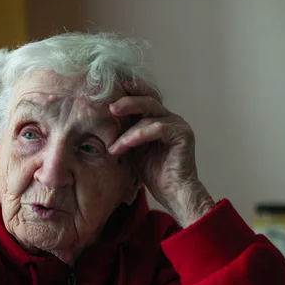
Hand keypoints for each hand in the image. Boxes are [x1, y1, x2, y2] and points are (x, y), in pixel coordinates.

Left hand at [108, 80, 214, 227]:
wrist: (172, 194)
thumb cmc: (153, 173)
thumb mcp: (133, 149)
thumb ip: (124, 133)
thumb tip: (101, 121)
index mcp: (159, 118)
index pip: (144, 98)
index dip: (130, 92)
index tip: (110, 90)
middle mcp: (171, 118)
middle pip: (148, 99)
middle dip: (127, 101)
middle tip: (109, 107)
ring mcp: (178, 125)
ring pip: (150, 114)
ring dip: (127, 130)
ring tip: (113, 145)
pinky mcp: (183, 135)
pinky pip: (157, 128)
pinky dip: (138, 136)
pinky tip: (124, 146)